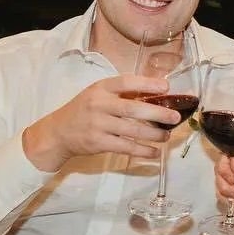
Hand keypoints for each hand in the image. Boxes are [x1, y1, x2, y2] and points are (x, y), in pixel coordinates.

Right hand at [22, 74, 177, 171]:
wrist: (58, 132)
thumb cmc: (84, 110)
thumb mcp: (98, 94)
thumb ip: (122, 93)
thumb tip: (157, 93)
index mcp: (101, 88)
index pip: (126, 82)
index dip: (147, 84)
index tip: (166, 87)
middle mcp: (99, 104)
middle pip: (132, 109)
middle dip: (157, 113)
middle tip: (175, 117)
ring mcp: (98, 125)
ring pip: (132, 130)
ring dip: (153, 134)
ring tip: (166, 136)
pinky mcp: (98, 143)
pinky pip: (125, 147)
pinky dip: (142, 150)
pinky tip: (154, 152)